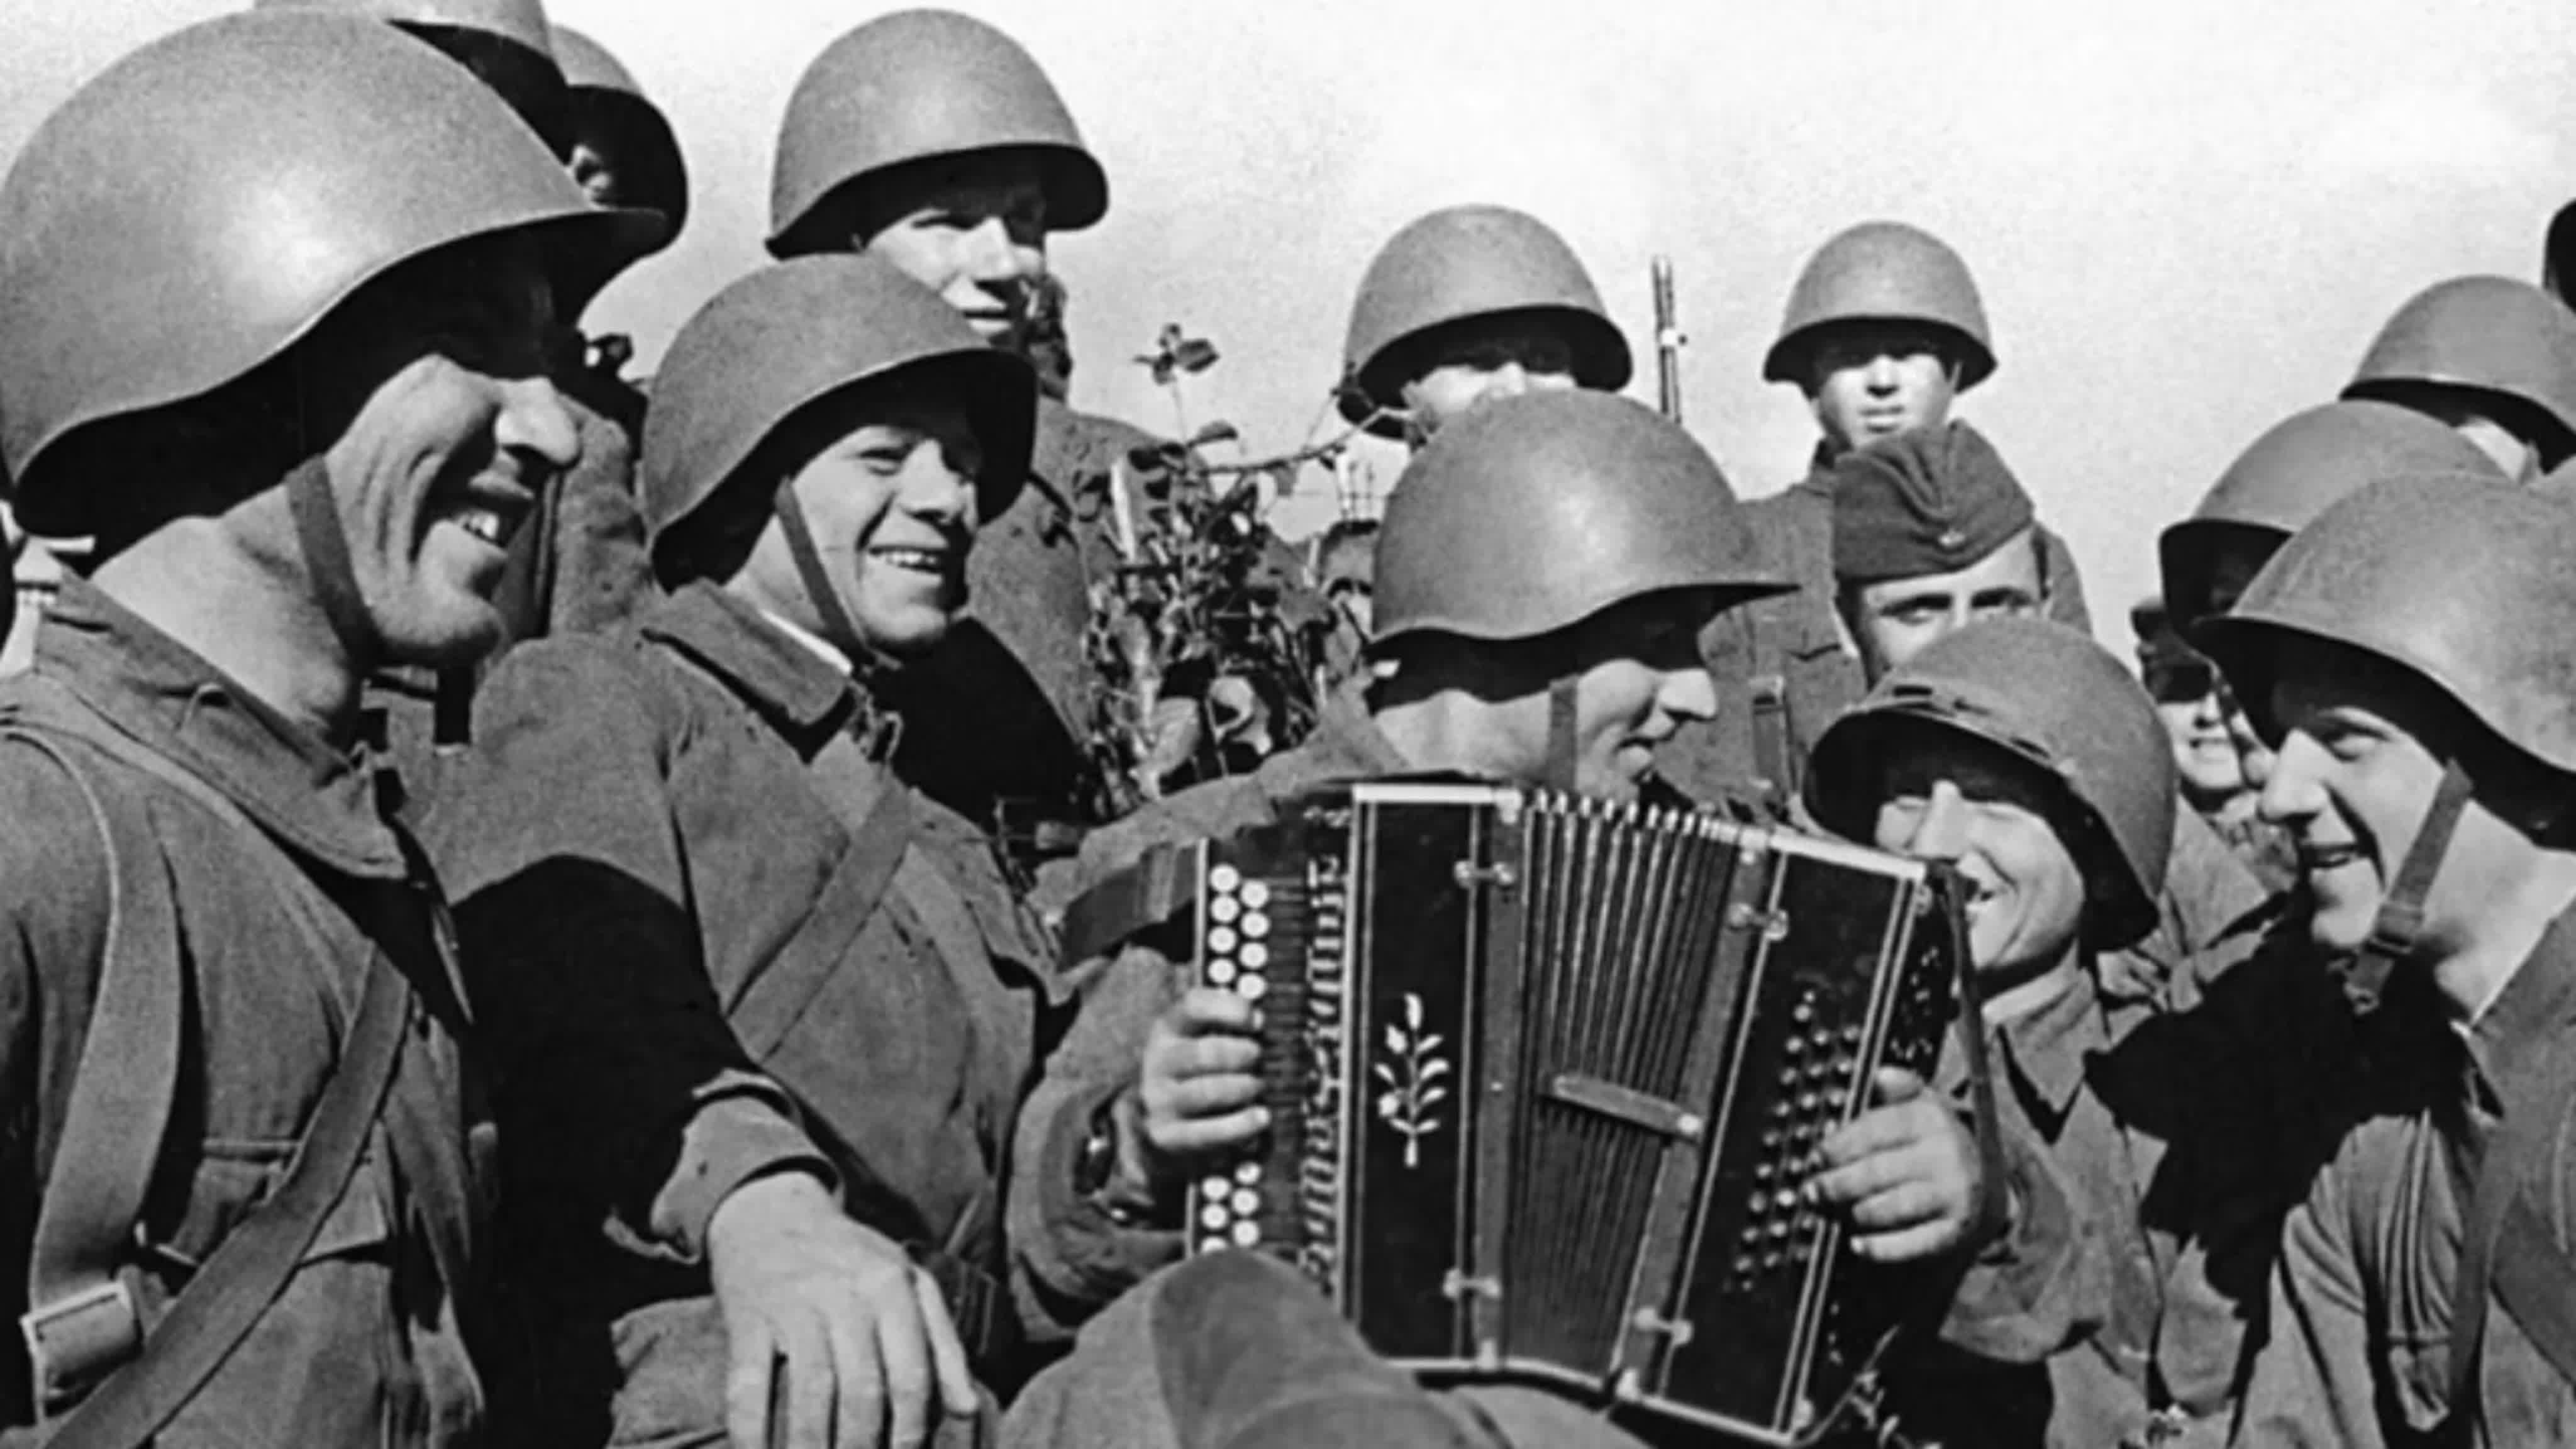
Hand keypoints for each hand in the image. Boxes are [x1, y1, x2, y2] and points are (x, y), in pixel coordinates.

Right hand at [705, 1172, 976, 1448]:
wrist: (773, 1216)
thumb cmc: (851, 1262)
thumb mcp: (908, 1284)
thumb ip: (943, 1344)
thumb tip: (967, 1410)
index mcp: (892, 1287)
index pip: (911, 1375)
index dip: (911, 1430)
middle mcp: (845, 1294)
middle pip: (862, 1391)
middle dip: (863, 1448)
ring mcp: (793, 1306)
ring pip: (811, 1393)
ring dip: (814, 1448)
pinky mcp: (748, 1318)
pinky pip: (748, 1385)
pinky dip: (751, 1430)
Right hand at [1123, 987, 1269, 1188]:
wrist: (1159, 1118)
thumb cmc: (1197, 1069)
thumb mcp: (1203, 1037)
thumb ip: (1229, 1024)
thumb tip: (1261, 1020)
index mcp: (1170, 1028)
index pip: (1194, 1006)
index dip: (1230, 1009)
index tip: (1257, 1022)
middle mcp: (1159, 1061)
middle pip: (1205, 1053)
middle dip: (1243, 1056)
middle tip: (1259, 1059)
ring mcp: (1159, 1100)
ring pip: (1209, 1092)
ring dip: (1245, 1088)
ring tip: (1259, 1086)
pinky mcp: (1166, 1135)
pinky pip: (1209, 1132)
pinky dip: (1242, 1125)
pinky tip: (1261, 1117)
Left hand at [1808, 1067, 1982, 1264]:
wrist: (1986, 1180)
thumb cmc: (1936, 1141)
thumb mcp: (1924, 1105)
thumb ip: (1898, 1089)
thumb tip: (1880, 1075)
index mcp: (1931, 1119)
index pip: (1875, 1130)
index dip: (1838, 1146)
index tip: (1816, 1157)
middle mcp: (1944, 1156)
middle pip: (1876, 1172)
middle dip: (1836, 1184)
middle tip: (1812, 1191)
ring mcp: (1951, 1196)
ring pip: (1890, 1208)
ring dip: (1853, 1212)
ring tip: (1832, 1212)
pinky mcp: (1954, 1231)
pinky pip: (1911, 1244)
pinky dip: (1880, 1248)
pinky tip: (1857, 1245)